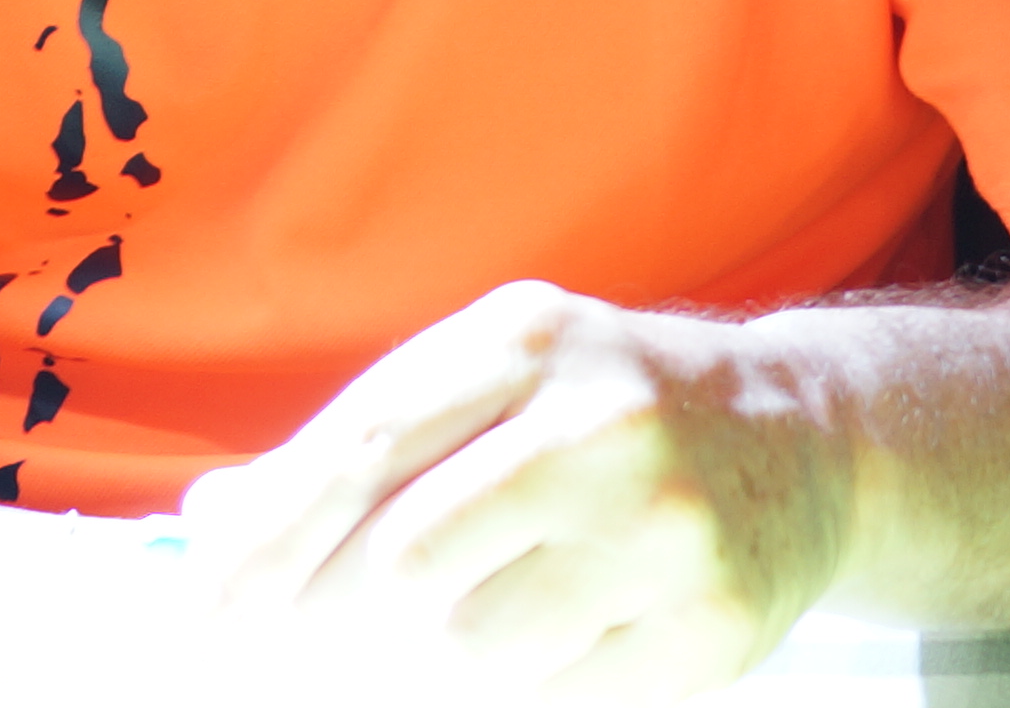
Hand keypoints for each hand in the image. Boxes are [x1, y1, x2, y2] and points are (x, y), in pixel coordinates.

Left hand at [174, 282, 848, 701]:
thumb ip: (354, 441)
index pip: (363, 449)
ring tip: (503, 601)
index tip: (207, 612)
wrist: (802, 437)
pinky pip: (559, 695)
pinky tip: (576, 626)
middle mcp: (600, 420)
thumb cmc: (597, 411)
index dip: (269, 541)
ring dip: (454, 649)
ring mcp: (667, 525)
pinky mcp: (713, 622)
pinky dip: (539, 678)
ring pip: (475, 645)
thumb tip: (207, 517)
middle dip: (346, 617)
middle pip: (406, 560)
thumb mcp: (488, 378)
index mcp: (526, 338)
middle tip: (325, 642)